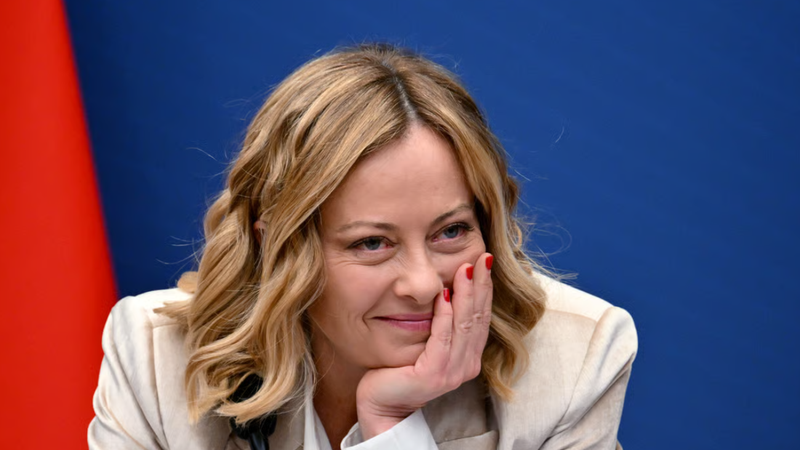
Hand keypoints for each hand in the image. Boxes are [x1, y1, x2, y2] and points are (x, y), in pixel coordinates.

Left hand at [355, 253, 493, 439]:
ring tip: (466, 268)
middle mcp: (466, 365)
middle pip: (477, 317)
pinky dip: (444, 314)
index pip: (481, 316)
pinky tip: (442, 293)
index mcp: (468, 357)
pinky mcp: (434, 375)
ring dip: (465, 294)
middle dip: (480, 285)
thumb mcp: (426, 343)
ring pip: (463, 324)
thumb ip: (441, 325)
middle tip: (483, 257)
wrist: (380, 404)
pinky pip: (442, 338)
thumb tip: (445, 288)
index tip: (484, 261)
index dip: (485, 288)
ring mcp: (452, 372)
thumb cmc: (398, 371)